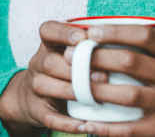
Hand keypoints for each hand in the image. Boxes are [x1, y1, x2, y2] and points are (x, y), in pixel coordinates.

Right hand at [0, 20, 92, 134]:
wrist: (31, 96)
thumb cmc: (64, 68)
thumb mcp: (70, 52)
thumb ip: (89, 46)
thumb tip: (123, 42)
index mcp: (48, 44)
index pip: (48, 30)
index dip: (64, 33)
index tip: (83, 37)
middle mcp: (38, 63)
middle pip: (49, 61)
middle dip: (76, 68)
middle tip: (103, 75)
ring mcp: (35, 87)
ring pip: (46, 87)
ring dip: (72, 92)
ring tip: (96, 98)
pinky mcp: (36, 110)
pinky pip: (49, 117)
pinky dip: (67, 123)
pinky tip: (86, 125)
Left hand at [64, 25, 154, 136]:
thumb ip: (152, 42)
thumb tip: (107, 29)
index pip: (145, 36)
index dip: (114, 32)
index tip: (89, 31)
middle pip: (131, 63)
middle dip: (96, 58)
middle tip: (71, 57)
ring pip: (128, 95)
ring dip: (96, 90)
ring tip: (73, 85)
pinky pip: (130, 128)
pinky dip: (106, 127)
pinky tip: (86, 123)